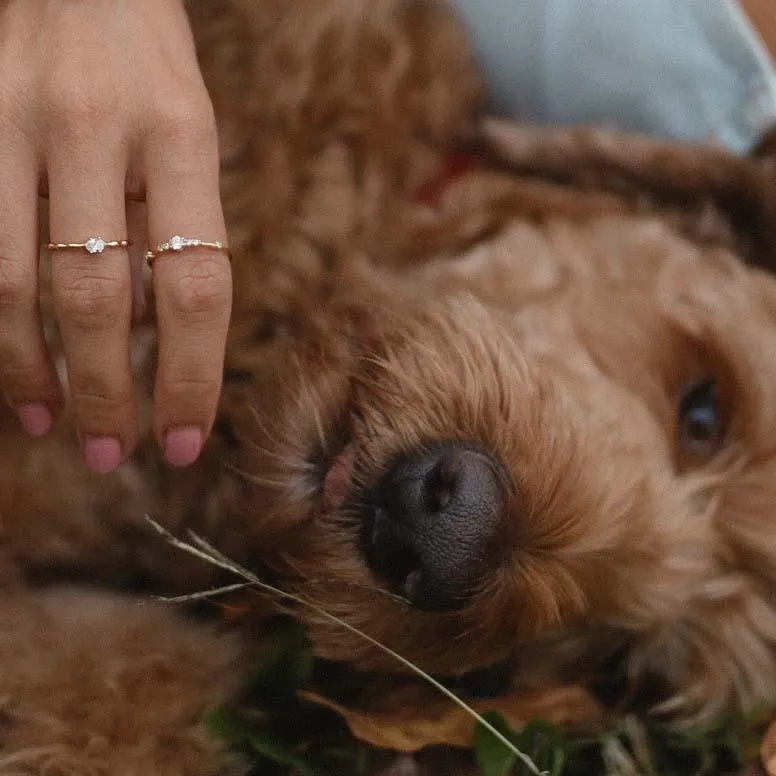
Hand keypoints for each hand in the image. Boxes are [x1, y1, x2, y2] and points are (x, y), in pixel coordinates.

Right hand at [0, 0, 231, 471]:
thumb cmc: (143, 64)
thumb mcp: (186, 134)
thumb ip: (174, 227)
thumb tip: (157, 333)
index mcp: (181, 133)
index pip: (195, 288)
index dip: (190, 377)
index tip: (185, 440)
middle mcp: (95, 127)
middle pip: (99, 298)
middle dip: (107, 392)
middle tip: (113, 453)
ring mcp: (10, 117)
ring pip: (15, 283)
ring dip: (33, 372)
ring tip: (52, 424)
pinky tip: (11, 363)